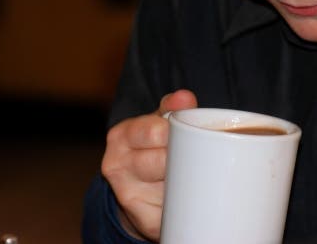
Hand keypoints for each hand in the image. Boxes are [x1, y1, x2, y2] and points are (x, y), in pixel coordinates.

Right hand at [101, 89, 197, 241]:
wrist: (137, 190)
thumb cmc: (153, 148)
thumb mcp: (158, 123)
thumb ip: (172, 109)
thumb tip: (184, 97)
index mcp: (121, 135)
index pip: (156, 132)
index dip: (180, 135)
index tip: (196, 137)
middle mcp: (116, 164)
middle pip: (163, 160)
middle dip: (186, 159)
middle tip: (200, 157)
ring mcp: (126, 194)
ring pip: (170, 185)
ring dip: (188, 180)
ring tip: (194, 174)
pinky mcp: (142, 218)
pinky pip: (174, 209)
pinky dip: (187, 202)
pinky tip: (188, 195)